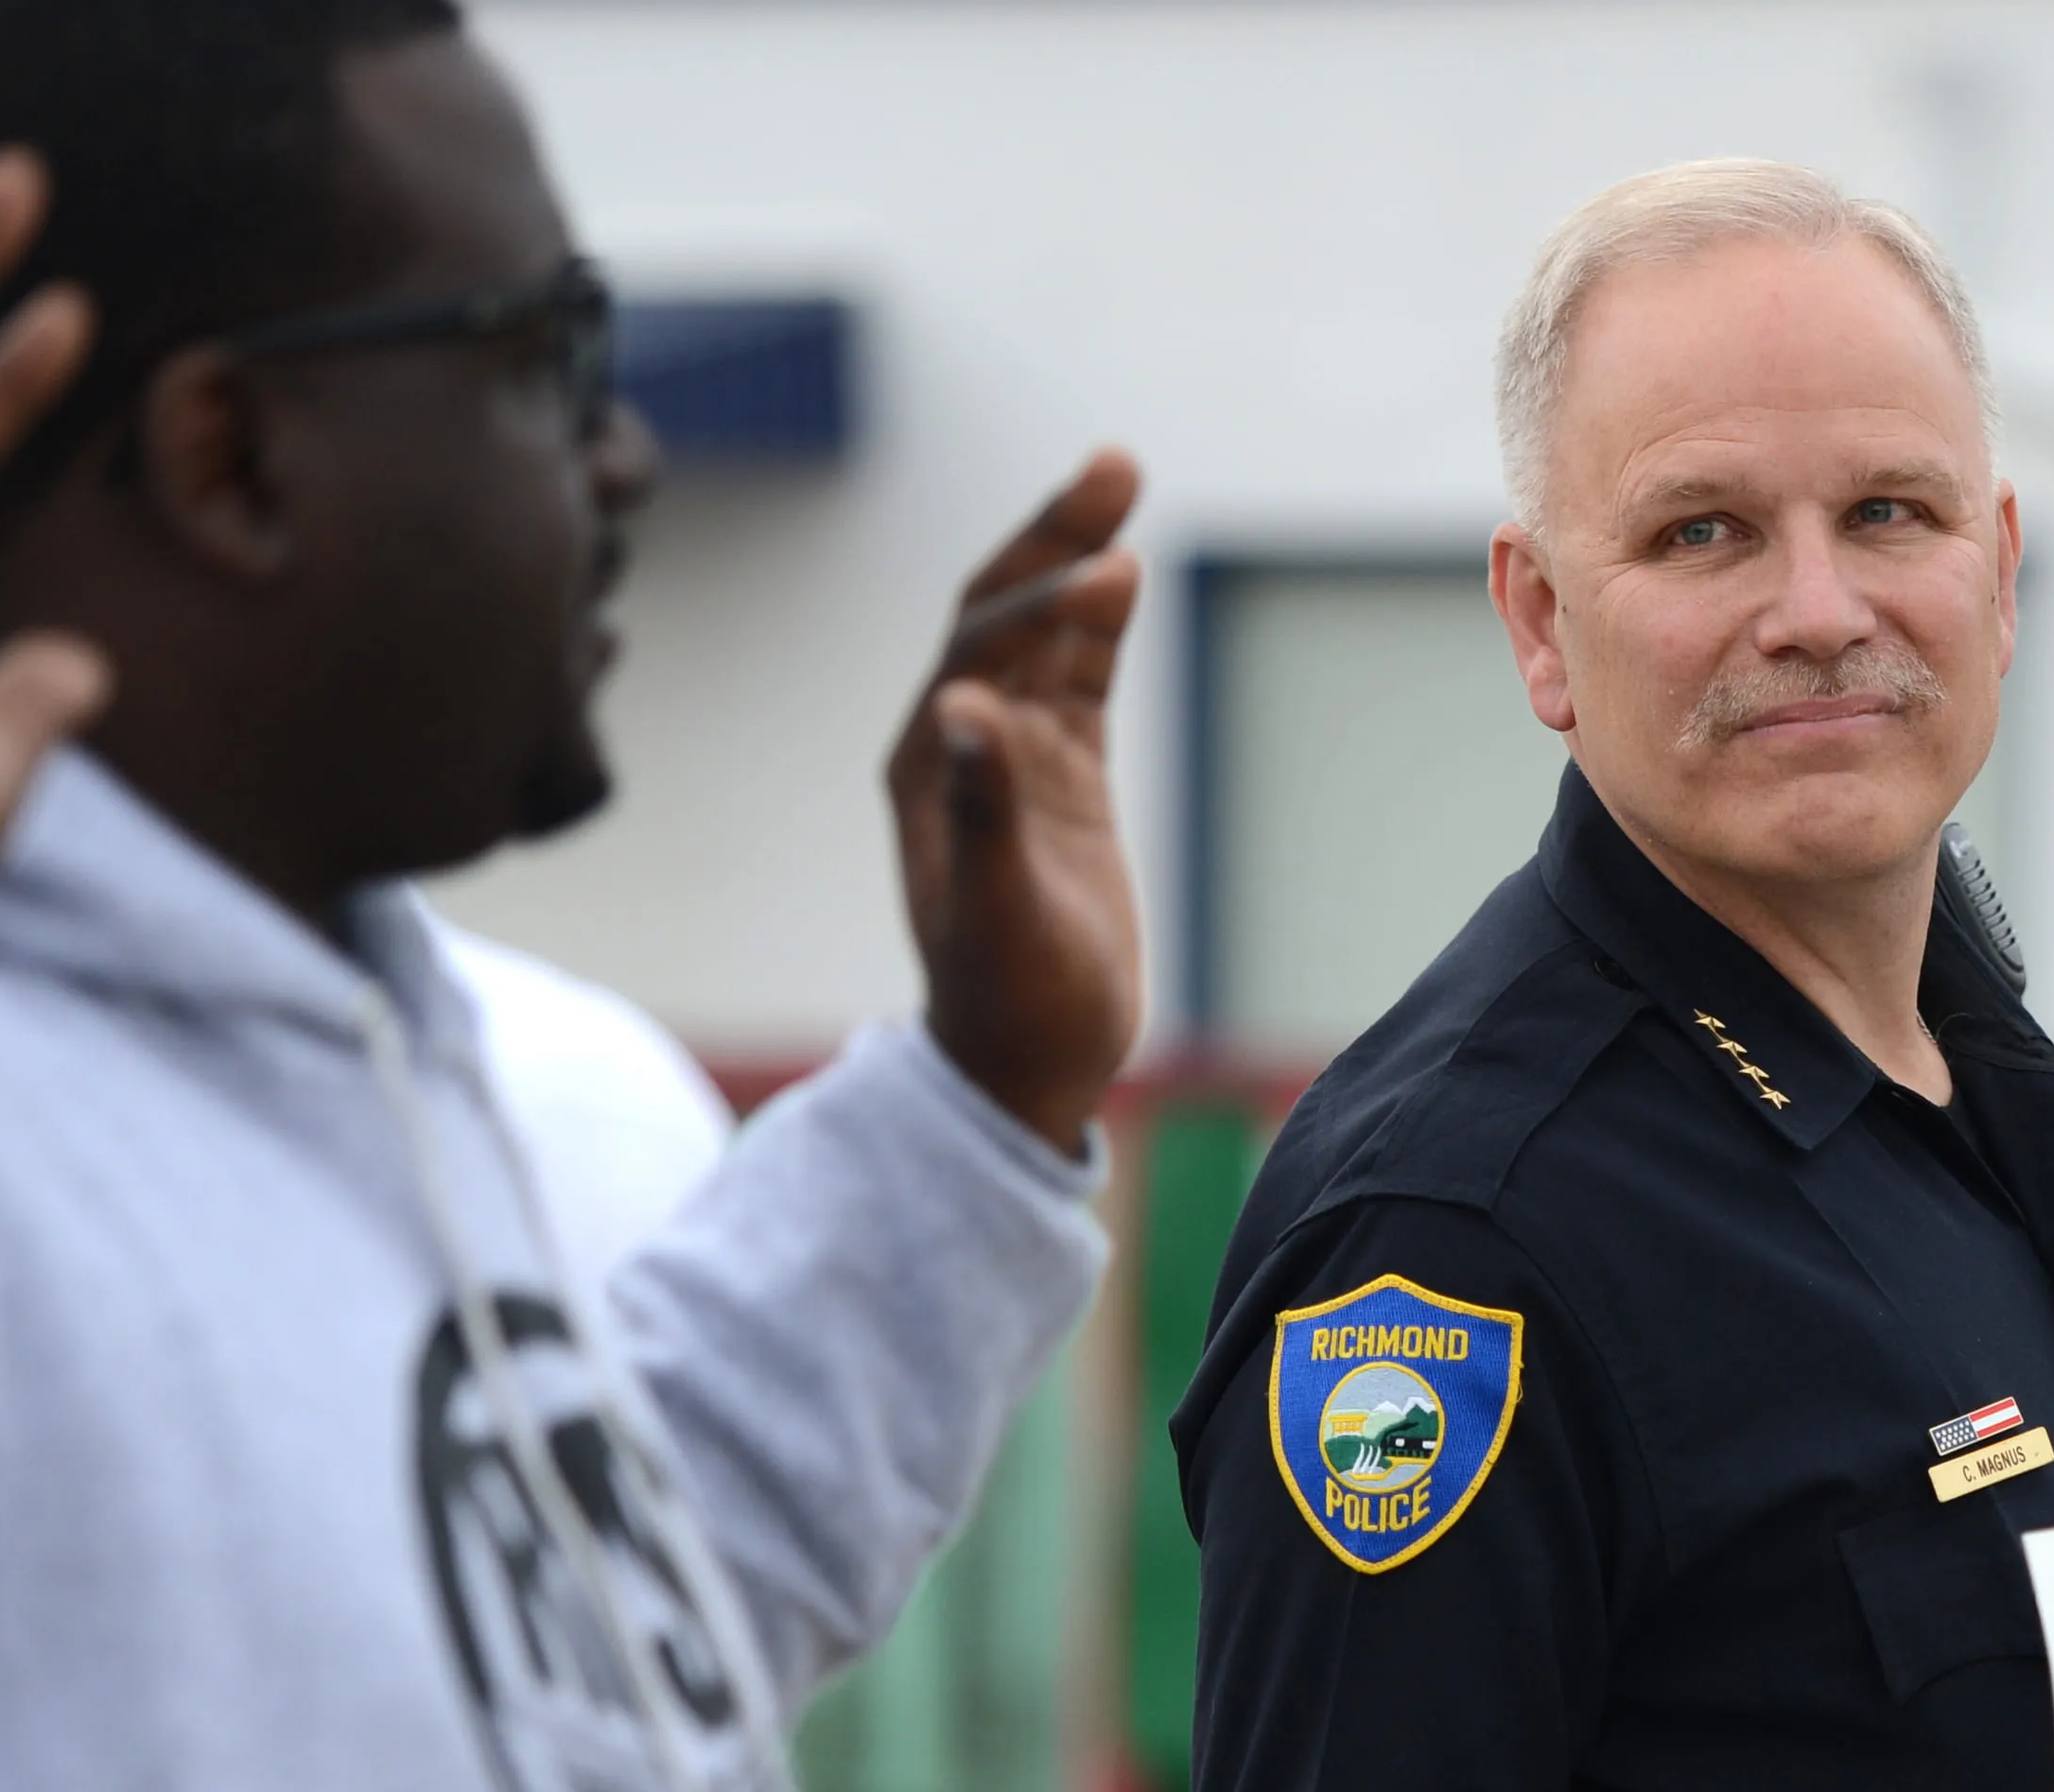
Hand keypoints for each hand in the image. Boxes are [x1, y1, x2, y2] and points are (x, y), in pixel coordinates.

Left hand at [895, 452, 1147, 1156]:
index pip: (979, 649)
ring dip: (1079, 558)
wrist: (1025, 1064)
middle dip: (1053, 537)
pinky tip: (1126, 572)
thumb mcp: (997, 914)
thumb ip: (983, 808)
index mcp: (927, 763)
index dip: (1041, 605)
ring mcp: (1011, 755)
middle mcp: (959, 740)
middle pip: (1003, 610)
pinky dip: (1099, 625)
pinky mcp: (1060, 778)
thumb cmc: (1007, 1002)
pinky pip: (1080, 678)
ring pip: (1045, 632)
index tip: (1115, 570)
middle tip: (1115, 464)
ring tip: (1121, 475)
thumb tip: (966, 701)